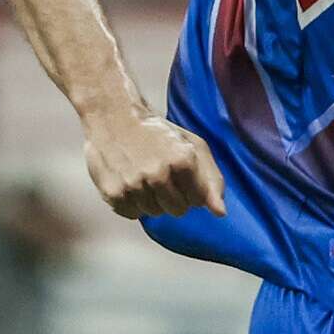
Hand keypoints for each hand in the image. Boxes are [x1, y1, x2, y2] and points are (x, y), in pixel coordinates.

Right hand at [82, 109, 225, 218]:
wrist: (114, 118)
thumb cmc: (157, 132)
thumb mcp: (193, 146)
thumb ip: (212, 180)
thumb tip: (220, 212)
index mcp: (183, 160)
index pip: (198, 200)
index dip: (191, 190)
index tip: (182, 177)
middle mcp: (158, 174)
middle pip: (177, 210)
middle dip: (174, 197)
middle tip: (162, 176)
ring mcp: (134, 184)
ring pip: (154, 213)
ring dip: (152, 200)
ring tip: (144, 177)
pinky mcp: (113, 192)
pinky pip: (132, 214)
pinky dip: (133, 204)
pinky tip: (130, 183)